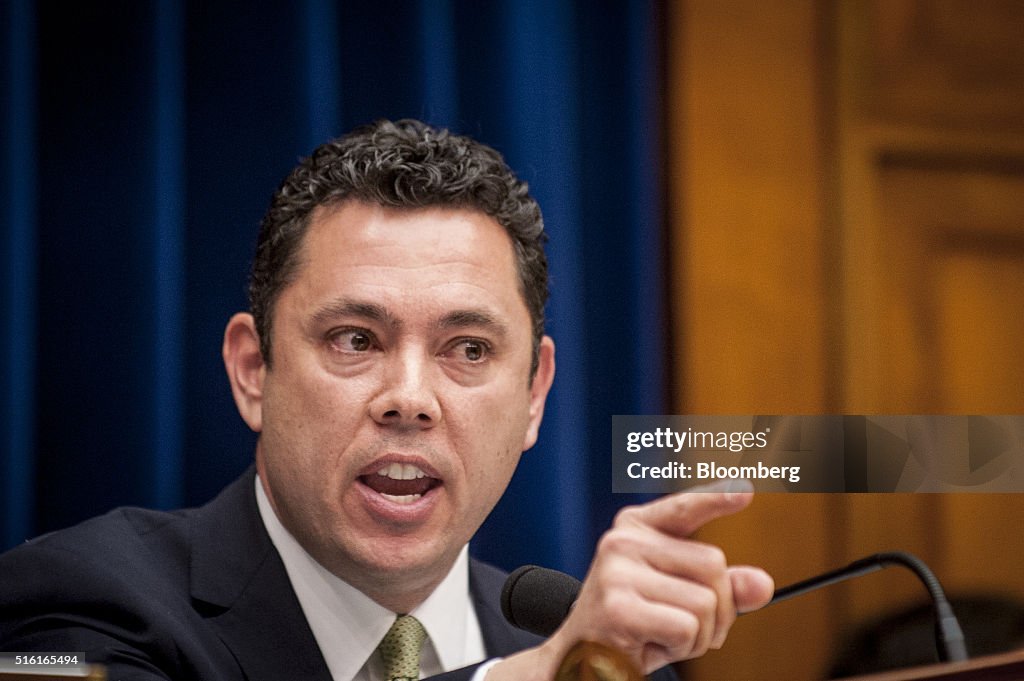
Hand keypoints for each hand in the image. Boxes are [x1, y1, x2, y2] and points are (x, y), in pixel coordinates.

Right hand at [489, 483, 772, 679]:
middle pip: (714, 564)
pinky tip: (650, 646)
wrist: (579, 661)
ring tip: (662, 637)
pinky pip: (687, 627)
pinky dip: (681, 647)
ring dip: (698, 635)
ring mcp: (617, 571)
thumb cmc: (633, 627)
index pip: (683, 508)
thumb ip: (721, 588)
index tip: (745, 489)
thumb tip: (761, 584)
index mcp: (635, 529)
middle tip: (687, 630)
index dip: (715, 498)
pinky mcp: (618, 606)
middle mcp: (622, 541)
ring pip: (705, 601)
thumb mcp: (680, 600)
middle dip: (718, 610)